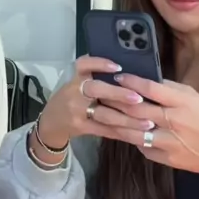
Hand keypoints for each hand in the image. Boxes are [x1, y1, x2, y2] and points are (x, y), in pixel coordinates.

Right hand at [37, 56, 157, 148]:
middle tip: (139, 98)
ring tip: (148, 122)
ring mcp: (77, 110)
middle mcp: (75, 91)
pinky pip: (105, 130)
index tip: (118, 67)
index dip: (100, 64)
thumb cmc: (70, 96)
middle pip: (97, 90)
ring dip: (127, 119)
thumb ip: (95, 74)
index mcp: (75, 76)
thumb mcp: (76, 80)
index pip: (84, 64)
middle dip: (119, 94)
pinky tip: (137, 134)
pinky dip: (122, 132)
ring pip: (105, 114)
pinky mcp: (81, 127)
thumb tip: (128, 72)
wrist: (51, 122)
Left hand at [110, 74, 198, 175]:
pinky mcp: (167, 159)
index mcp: (181, 102)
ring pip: (133, 132)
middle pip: (136, 110)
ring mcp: (169, 142)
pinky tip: (122, 133)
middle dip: (115, 102)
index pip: (149, 89)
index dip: (130, 81)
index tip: (117, 77)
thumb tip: (143, 80)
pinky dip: (132, 139)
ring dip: (115, 123)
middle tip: (100, 95)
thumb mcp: (192, 96)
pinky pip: (142, 148)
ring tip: (102, 115)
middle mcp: (173, 121)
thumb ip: (169, 88)